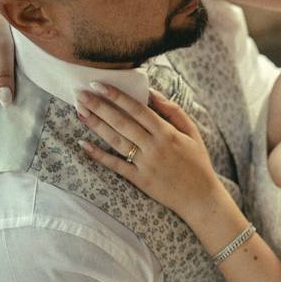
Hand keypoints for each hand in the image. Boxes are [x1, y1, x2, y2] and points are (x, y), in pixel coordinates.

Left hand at [76, 84, 227, 220]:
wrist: (200, 197)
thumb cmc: (197, 162)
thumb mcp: (192, 132)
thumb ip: (174, 111)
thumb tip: (153, 93)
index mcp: (167, 133)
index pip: (137, 109)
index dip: (117, 96)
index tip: (99, 84)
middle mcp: (154, 146)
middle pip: (122, 122)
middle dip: (99, 106)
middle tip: (80, 93)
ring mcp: (145, 164)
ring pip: (116, 140)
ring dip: (96, 125)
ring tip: (79, 111)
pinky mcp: (139, 180)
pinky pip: (116, 165)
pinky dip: (99, 155)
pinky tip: (83, 144)